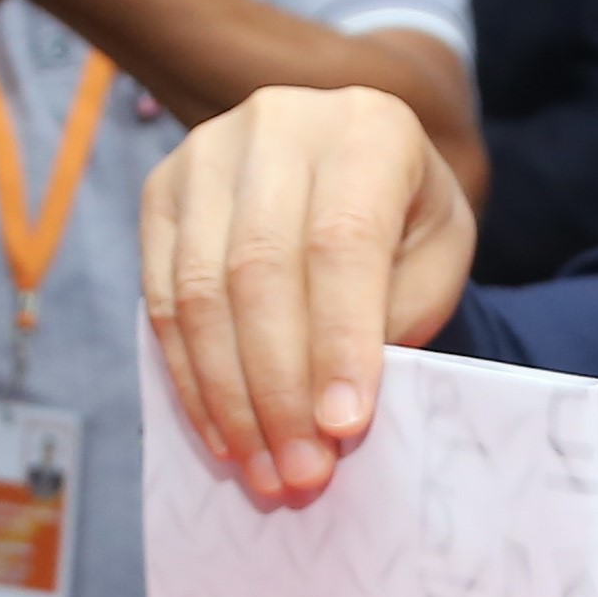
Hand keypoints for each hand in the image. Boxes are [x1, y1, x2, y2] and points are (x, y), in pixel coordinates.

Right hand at [138, 85, 474, 501]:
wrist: (350, 168)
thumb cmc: (406, 223)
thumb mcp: (436, 257)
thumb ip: (394, 317)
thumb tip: (331, 414)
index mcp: (367, 126)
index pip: (341, 241)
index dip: (339, 340)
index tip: (344, 428)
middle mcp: (278, 124)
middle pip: (259, 270)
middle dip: (278, 388)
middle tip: (300, 472)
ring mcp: (206, 153)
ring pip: (201, 291)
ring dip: (229, 397)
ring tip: (264, 470)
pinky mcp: (160, 193)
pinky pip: (162, 299)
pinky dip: (191, 379)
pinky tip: (222, 435)